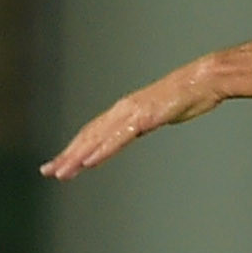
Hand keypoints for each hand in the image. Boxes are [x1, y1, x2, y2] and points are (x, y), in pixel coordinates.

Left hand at [42, 70, 204, 179]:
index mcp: (125, 109)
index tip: (61, 162)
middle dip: (67, 155)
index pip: (93, 132)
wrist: (203, 79)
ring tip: (62, 172)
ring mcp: (131, 113)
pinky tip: (89, 162)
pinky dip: (102, 151)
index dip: (74, 147)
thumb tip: (141, 126)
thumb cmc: (188, 95)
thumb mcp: (161, 111)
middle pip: (88, 135)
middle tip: (48, 171)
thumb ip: (146, 120)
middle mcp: (122, 110)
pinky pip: (118, 138)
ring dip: (77, 156)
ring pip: (98, 138)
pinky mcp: (143, 118)